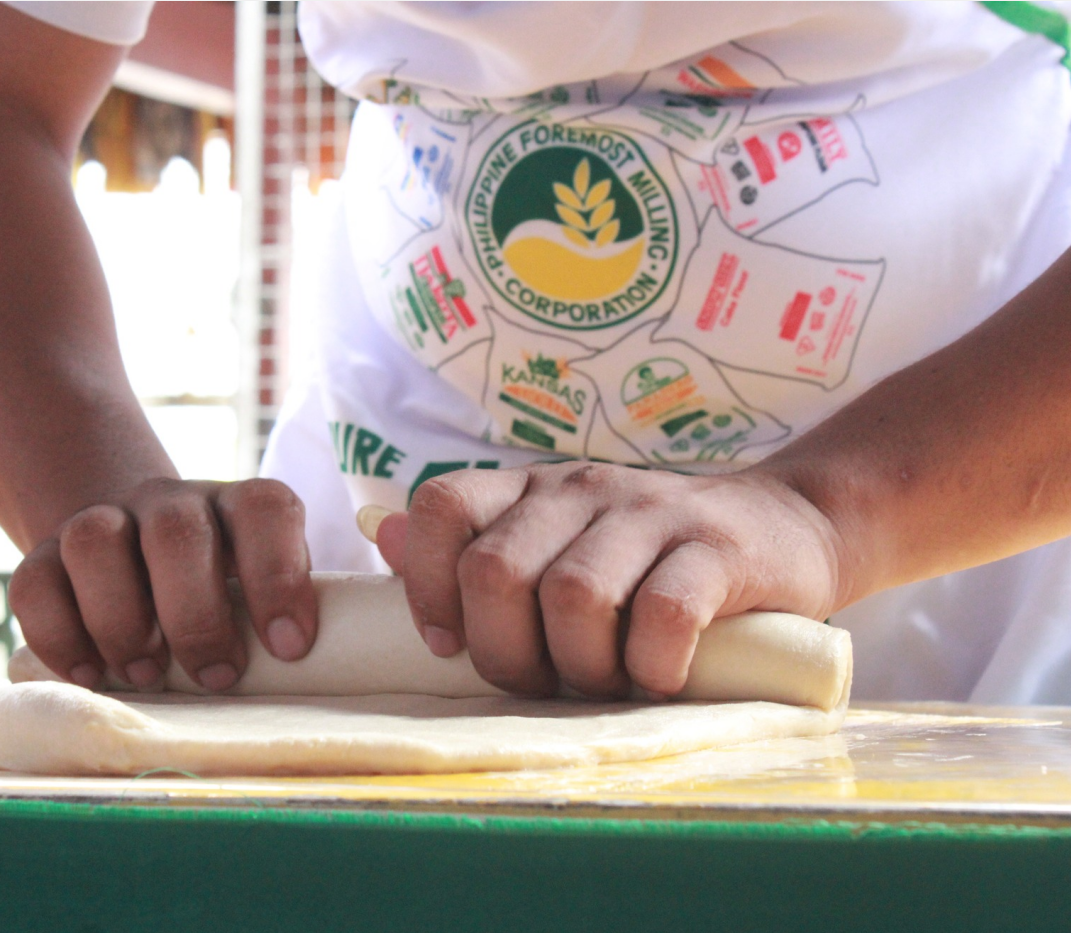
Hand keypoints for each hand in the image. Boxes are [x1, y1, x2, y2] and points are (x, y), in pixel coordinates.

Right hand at [8, 478, 318, 691]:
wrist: (135, 553)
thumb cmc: (219, 598)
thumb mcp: (258, 599)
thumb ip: (275, 622)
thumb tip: (306, 675)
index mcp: (234, 508)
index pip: (263, 508)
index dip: (278, 574)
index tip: (288, 646)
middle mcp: (169, 505)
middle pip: (175, 530)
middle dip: (196, 615)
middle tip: (216, 676)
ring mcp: (102, 523)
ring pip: (95, 540)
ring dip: (121, 620)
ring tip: (145, 675)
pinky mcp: (44, 557)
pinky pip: (33, 584)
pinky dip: (59, 638)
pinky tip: (88, 675)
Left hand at [372, 462, 845, 697]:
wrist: (790, 524)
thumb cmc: (654, 557)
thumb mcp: (560, 538)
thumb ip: (478, 542)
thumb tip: (383, 537)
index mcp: (531, 490)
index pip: (442, 507)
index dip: (428, 585)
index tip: (452, 643)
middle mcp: (581, 490)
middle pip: (495, 571)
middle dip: (506, 653)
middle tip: (544, 682)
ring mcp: (651, 514)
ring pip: (572, 596)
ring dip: (581, 666)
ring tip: (607, 682)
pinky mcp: (717, 550)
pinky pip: (662, 616)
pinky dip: (651, 667)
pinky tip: (661, 676)